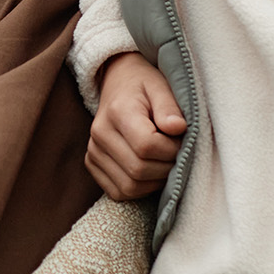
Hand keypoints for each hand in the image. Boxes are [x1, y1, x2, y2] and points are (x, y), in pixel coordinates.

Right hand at [86, 52, 187, 200]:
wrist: (118, 83)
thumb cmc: (144, 86)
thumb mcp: (160, 87)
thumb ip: (170, 107)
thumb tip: (179, 128)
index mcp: (117, 112)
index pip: (147, 146)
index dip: (171, 149)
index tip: (181, 139)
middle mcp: (99, 134)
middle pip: (138, 170)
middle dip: (166, 167)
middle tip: (176, 152)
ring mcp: (93, 151)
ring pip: (129, 186)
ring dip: (154, 181)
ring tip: (163, 160)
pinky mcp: (92, 164)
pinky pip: (119, 191)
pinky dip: (140, 188)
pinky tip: (149, 170)